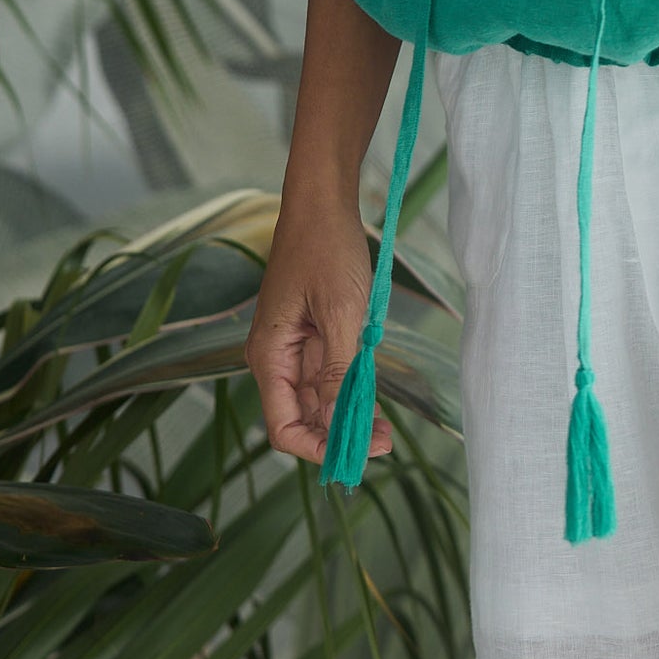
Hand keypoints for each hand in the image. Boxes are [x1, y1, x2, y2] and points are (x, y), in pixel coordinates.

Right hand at [245, 192, 392, 469]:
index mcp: (270, 356)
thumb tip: (340, 423)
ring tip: (388, 431)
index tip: (357, 455)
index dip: (317, 448)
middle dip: (340, 437)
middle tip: (386, 444)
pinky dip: (351, 390)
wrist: (323, 203)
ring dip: (349, 417)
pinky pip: (329, 374)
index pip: (284, 427)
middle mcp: (276, 358)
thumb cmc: (326, 250)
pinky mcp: (312, 334)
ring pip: (319, 399)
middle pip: (303, 418)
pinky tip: (376, 402)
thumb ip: (339, 370)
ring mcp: (294, 347)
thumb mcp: (341, 312)